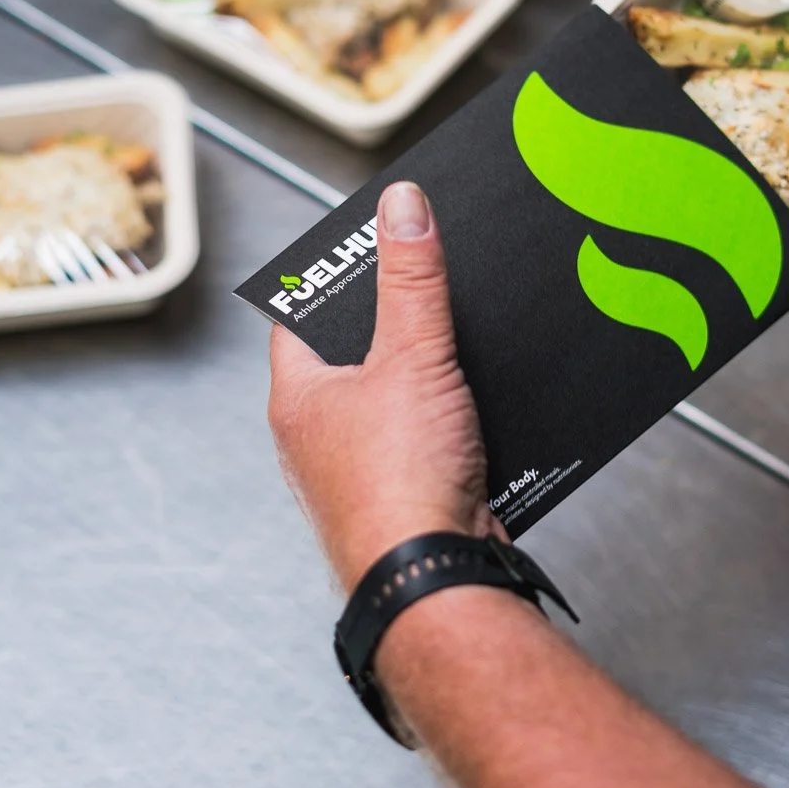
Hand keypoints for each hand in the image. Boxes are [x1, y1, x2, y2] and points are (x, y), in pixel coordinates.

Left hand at [268, 181, 502, 591]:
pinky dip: (460, 422)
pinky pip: (434, 442)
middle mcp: (321, 438)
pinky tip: (490, 409)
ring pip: (400, 402)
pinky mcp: (411, 498)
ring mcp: (364, 472)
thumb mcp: (411, 357)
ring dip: (435, 380)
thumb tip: (402, 208)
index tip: (367, 248)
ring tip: (467, 351)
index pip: (299, 316)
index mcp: (299, 398)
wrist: (434, 579)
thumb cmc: (398, 485)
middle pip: (357, 357)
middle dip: (399, 327)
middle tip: (433, 292)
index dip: (334, 277)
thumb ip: (411, 279)